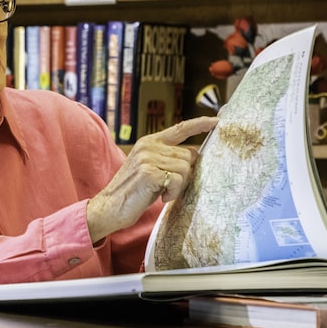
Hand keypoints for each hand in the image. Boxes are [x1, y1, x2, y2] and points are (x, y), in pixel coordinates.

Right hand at [86, 116, 217, 243]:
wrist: (110, 206)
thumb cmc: (133, 191)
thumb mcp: (150, 168)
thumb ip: (168, 158)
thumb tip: (194, 156)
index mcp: (150, 142)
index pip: (180, 129)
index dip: (200, 124)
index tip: (217, 121)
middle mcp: (149, 146)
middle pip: (189, 155)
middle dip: (185, 174)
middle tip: (169, 186)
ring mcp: (148, 158)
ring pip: (185, 169)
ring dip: (179, 186)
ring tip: (163, 192)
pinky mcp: (149, 172)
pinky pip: (178, 181)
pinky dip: (174, 193)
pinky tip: (161, 197)